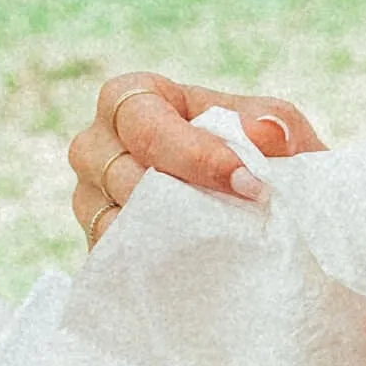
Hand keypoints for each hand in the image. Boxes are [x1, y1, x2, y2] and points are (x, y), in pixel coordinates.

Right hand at [66, 73, 322, 246]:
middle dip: (186, 196)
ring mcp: (91, 199)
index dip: (194, 154)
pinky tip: (201, 266)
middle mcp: (98, 146)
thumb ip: (274, 121)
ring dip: (174, 232)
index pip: (144, 122)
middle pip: (124, 173)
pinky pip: (117, 258)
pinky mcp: (102, 246)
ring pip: (116, 220)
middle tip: (245, 216)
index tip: (249, 183)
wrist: (255, 207)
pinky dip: (158, 262)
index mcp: (133, 100)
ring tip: (228, 241)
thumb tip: (268, 132)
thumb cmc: (256, 154)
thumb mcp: (274, 128)